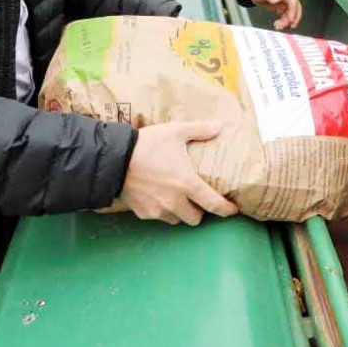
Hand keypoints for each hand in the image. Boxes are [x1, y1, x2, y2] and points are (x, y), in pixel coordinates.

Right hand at [119, 121, 237, 225]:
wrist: (115, 159)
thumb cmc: (148, 145)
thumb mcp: (175, 131)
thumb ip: (199, 130)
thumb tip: (218, 126)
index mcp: (187, 184)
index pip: (214, 204)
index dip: (226, 210)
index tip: (232, 210)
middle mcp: (175, 202)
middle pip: (195, 218)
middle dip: (199, 211)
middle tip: (197, 200)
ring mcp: (157, 210)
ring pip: (176, 220)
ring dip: (180, 212)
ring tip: (177, 198)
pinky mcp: (143, 213)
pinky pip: (158, 217)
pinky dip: (161, 211)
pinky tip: (158, 197)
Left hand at [242, 0, 302, 29]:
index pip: (293, 1)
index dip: (293, 11)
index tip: (290, 20)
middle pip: (295, 7)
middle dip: (293, 18)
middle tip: (289, 26)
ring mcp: (285, 0)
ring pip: (291, 12)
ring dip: (287, 21)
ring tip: (278, 26)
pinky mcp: (282, 5)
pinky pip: (286, 14)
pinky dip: (284, 20)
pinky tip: (278, 23)